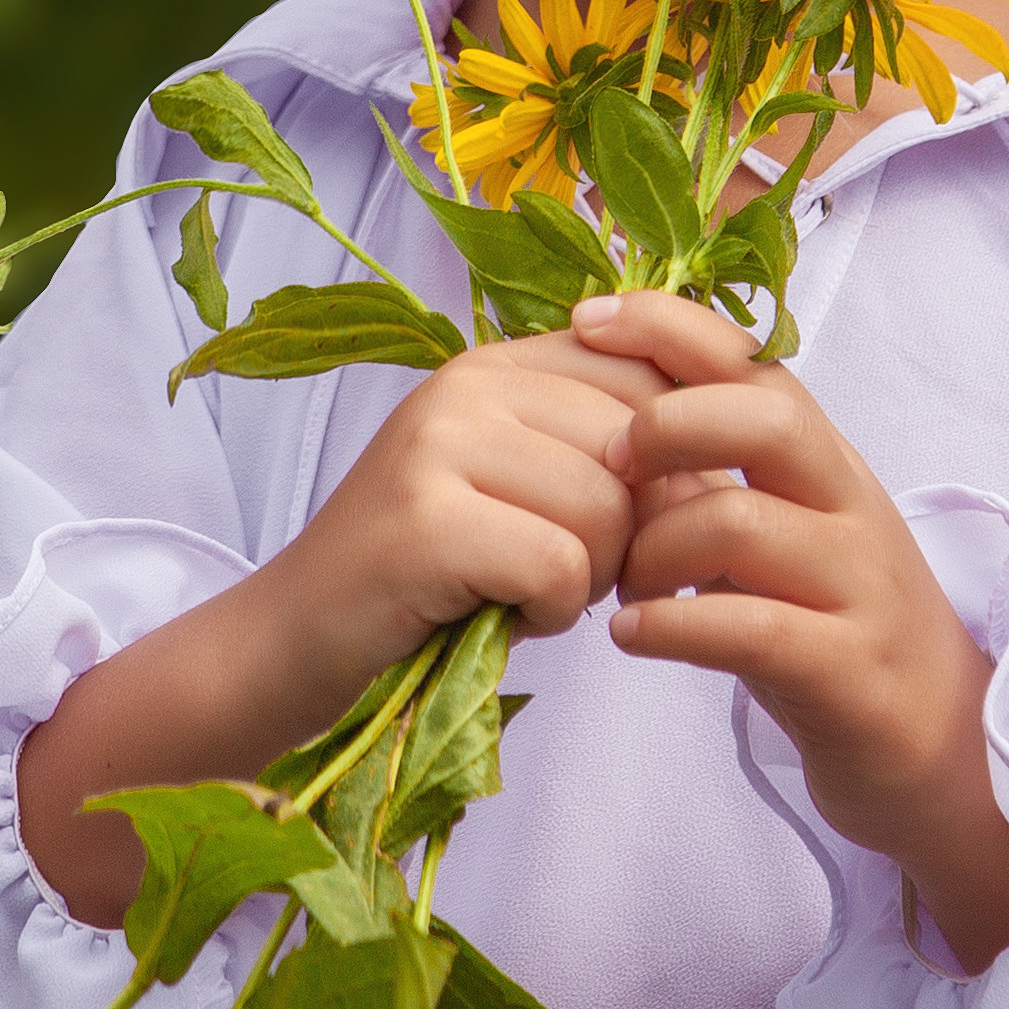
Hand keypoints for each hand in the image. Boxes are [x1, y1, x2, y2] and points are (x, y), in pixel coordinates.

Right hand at [20, 328, 669, 923]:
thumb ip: (595, 444)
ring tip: (522, 591)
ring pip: (606, 510)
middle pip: (639, 448)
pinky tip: (500, 616)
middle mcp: (465, 382)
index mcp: (494, 361)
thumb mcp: (515, 483)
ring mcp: (438, 445)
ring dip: (586, 578)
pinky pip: (558, 567)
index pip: (648, 374)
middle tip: (561, 571)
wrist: (292, 646)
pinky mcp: (424, 521)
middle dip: (627, 532)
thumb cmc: (426, 577)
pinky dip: (548, 613)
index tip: (620, 520)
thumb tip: (716, 452)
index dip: (668, 462)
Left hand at [576, 290, 1008, 973]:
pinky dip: (673, 626)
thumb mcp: (784, 540)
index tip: (590, 317)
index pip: (757, 364)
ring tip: (619, 586)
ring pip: (742, 522)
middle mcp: (852, 509)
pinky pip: (749, 628)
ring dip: (652, 548)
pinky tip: (632, 637)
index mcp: (829, 465)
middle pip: (768, 418)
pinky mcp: (849, 672)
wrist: (945, 754)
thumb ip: (716, 480)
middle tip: (606, 470)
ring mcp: (857, 588)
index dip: (672, 328)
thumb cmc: (838, 634)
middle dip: (667, 424)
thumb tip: (609, 425)